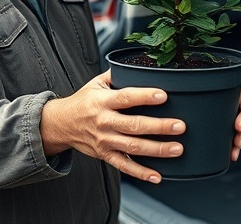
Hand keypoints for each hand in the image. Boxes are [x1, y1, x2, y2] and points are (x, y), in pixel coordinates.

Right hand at [41, 70, 184, 183]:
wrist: (60, 124)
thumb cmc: (83, 102)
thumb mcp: (96, 83)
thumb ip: (116, 74)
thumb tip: (138, 63)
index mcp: (103, 101)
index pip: (126, 98)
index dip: (145, 96)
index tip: (163, 96)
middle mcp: (104, 121)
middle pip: (134, 125)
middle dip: (159, 126)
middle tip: (179, 126)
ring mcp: (104, 140)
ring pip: (133, 147)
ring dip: (156, 149)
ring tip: (176, 148)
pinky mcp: (105, 155)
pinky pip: (124, 166)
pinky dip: (140, 173)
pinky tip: (156, 176)